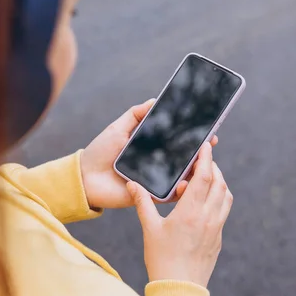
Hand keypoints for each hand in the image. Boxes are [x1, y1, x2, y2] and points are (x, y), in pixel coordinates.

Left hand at [80, 99, 217, 208]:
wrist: (85, 177)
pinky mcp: (151, 196)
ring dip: (196, 171)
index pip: (177, 142)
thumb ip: (136, 114)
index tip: (208, 130)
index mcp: (152, 148)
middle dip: (201, 153)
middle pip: (185, 159)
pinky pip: (170, 195)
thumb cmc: (100, 151)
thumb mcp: (118, 128)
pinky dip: (181, 190)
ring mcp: (156, 180)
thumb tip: (155, 100)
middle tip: (211, 144)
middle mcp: (157, 164)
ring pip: (182, 177)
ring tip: (204, 162)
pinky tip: (187, 181)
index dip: (193, 137)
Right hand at [127, 142, 232, 286]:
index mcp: (190, 212)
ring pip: (225, 197)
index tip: (205, 147)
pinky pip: (224, 211)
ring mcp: (216, 228)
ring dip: (219, 183)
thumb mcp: (149, 228)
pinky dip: (219, 198)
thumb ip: (142, 203)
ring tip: (205, 179)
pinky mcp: (218, 238)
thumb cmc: (162, 259)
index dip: (206, 159)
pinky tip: (205, 201)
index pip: (204, 177)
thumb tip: (132, 185)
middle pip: (219, 183)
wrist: (180, 288)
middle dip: (213, 168)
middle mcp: (208, 218)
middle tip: (202, 162)